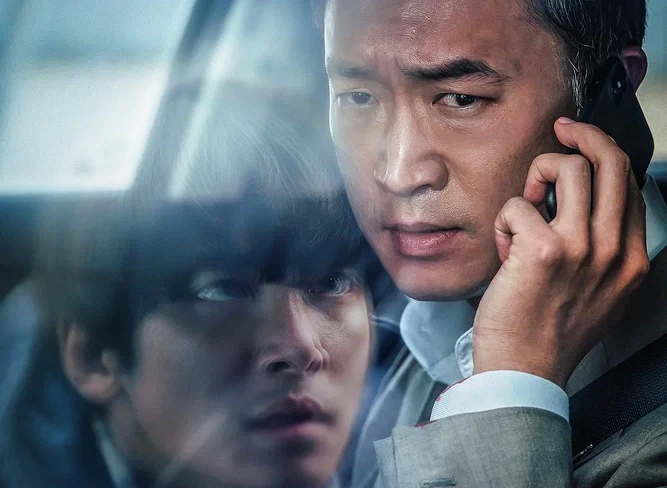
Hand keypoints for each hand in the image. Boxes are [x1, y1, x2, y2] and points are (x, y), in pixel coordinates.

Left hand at [472, 117, 648, 388]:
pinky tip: (504, 251)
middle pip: (612, 162)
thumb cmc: (549, 330)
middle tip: (561, 130)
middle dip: (583, 135)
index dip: (603, 155)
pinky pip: (518, 205)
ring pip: (570, 167)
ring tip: (522, 211)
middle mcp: (613, 250)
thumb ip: (600, 250)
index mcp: (630, 258)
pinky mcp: (544, 250)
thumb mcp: (598, 292)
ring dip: (537, 176)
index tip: (579, 144)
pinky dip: (503, 221)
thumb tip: (582, 203)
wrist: (524, 369)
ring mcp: (582, 248)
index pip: (629, 184)